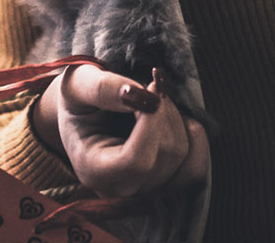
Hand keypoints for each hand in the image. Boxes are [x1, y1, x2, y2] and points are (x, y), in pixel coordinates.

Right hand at [38, 63, 208, 199]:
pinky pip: (195, 167)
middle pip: (166, 155)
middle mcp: (120, 189)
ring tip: (157, 103)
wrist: (83, 114)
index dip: (152, 121)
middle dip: (164, 110)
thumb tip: (141, 96)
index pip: (136, 161)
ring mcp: (144, 190)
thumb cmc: (79, 98)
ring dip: (178, 120)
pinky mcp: (163, 183)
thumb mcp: (80, 84)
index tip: (152, 85)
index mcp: (93, 170)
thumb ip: (104, 88)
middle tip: (149, 86)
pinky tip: (174, 118)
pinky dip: (194, 137)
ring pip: (184, 157)